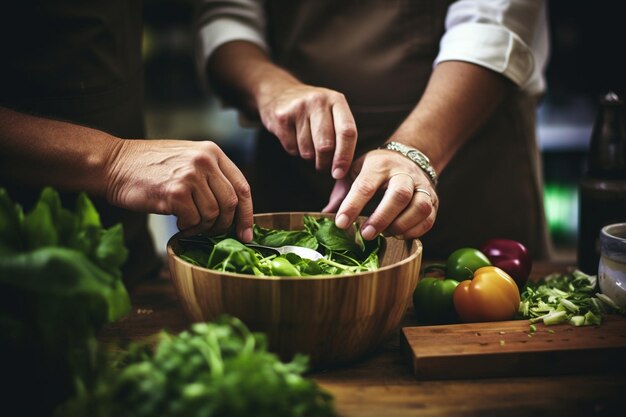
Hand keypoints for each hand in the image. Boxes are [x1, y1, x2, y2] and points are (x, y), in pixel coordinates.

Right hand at [104, 139, 253, 240]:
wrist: (113, 164)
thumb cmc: (149, 167)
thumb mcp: (187, 159)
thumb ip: (211, 177)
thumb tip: (234, 212)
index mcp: (212, 152)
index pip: (242, 187)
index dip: (247, 214)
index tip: (246, 234)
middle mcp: (205, 160)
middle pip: (231, 204)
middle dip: (224, 225)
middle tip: (211, 233)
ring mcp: (190, 176)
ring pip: (213, 215)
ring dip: (202, 227)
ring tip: (188, 224)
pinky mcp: (175, 193)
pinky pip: (194, 221)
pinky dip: (188, 228)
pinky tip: (178, 224)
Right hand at [258, 82, 356, 178]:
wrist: (278, 91)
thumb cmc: (312, 109)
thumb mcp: (331, 111)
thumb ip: (341, 133)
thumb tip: (342, 168)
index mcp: (336, 100)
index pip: (347, 132)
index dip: (345, 156)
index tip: (340, 173)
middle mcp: (318, 101)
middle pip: (326, 146)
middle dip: (325, 163)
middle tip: (323, 167)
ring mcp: (299, 108)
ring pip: (308, 150)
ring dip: (309, 157)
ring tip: (308, 146)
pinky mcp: (282, 117)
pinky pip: (291, 148)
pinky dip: (294, 151)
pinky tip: (294, 139)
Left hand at [322, 150, 437, 239]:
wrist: (408, 158)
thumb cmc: (375, 171)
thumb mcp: (355, 172)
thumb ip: (341, 192)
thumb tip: (325, 213)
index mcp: (379, 164)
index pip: (366, 185)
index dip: (352, 206)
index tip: (341, 223)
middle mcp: (404, 173)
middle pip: (399, 195)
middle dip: (382, 218)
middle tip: (365, 235)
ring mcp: (422, 186)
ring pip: (419, 207)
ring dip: (401, 225)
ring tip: (385, 234)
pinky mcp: (433, 200)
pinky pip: (429, 218)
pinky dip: (414, 231)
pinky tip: (399, 234)